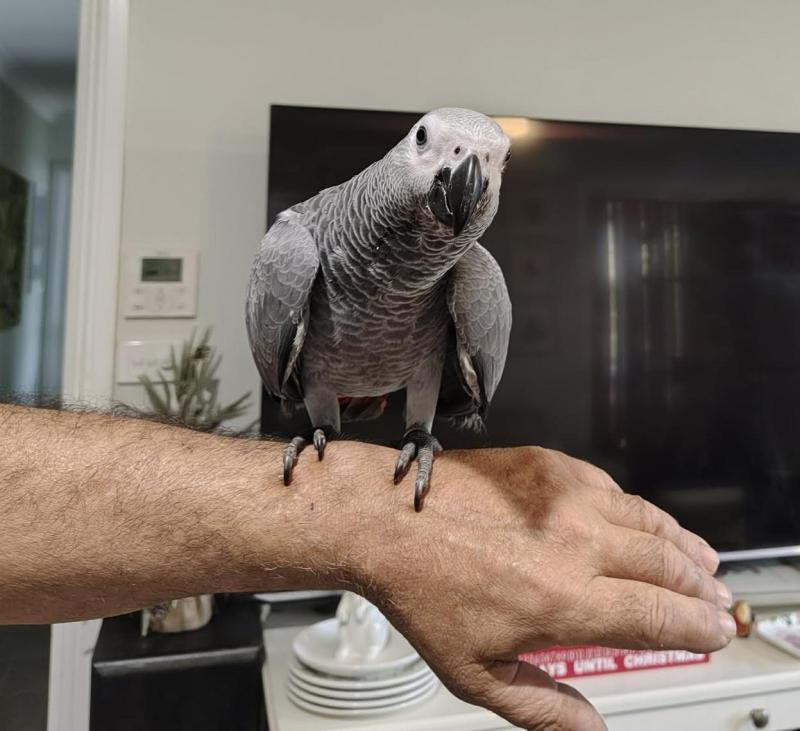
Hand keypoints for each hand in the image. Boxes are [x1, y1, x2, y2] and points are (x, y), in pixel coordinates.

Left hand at [345, 446, 733, 730]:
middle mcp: (577, 542)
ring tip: (700, 561)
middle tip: (714, 601)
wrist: (389, 517)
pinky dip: (637, 510)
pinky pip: (612, 488)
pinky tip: (641, 522)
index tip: (713, 634)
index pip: (662, 618)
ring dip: (682, 545)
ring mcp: (566, 497)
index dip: (698, 630)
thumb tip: (589, 729)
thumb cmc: (423, 590)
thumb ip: (542, 708)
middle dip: (701, 589)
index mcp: (565, 600)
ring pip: (649, 521)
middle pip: (669, 566)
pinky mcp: (550, 466)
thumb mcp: (475, 673)